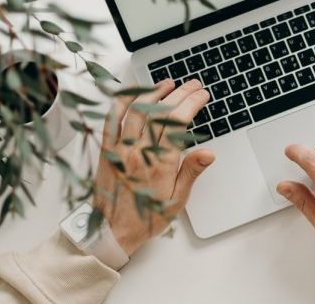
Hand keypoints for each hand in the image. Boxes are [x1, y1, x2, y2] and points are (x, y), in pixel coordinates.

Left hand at [94, 79, 214, 255]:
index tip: (202, 95)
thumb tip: (208, 153)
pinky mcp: (106, 150)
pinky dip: (122, 102)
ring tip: (168, 83)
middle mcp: (139, 152)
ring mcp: (120, 149)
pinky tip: (134, 93)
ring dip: (155, 93)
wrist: (111, 231)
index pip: (179, 123)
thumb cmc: (146, 217)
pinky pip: (111, 119)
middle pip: (161, 112)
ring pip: (138, 110)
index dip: (192, 104)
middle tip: (193, 85)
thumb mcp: (177, 200)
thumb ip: (191, 172)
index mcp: (160, 164)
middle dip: (180, 94)